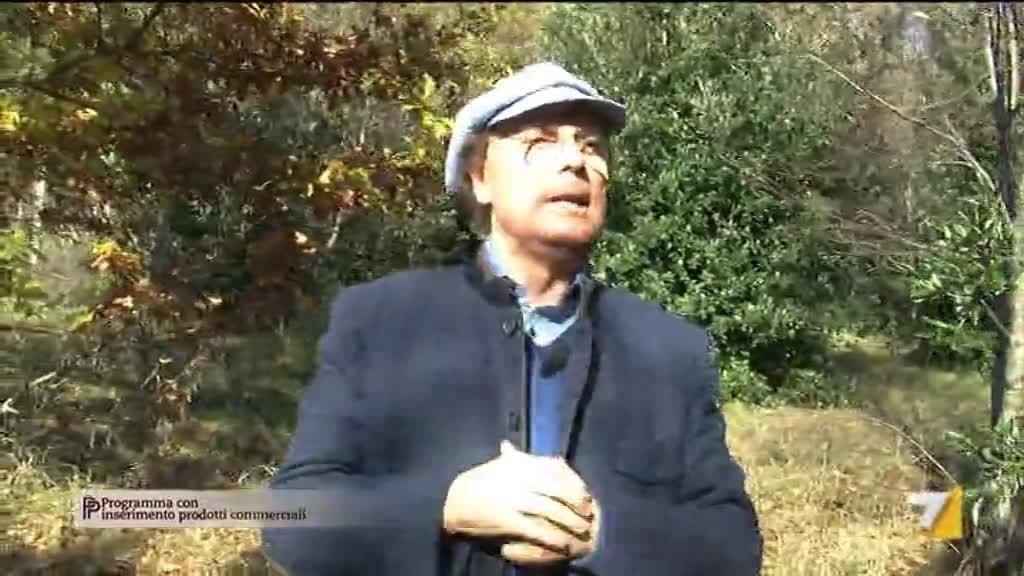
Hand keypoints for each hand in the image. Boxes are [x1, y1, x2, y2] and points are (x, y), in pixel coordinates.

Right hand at [443, 441, 596, 564]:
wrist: (453, 501)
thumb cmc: (479, 483)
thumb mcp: (496, 466)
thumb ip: (511, 457)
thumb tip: (509, 445)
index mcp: (520, 464)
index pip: (556, 470)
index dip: (574, 483)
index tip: (585, 493)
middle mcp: (520, 479)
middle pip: (559, 490)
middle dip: (577, 503)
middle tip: (589, 514)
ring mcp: (515, 500)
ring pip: (553, 511)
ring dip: (571, 523)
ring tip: (582, 532)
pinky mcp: (510, 521)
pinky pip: (539, 530)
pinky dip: (556, 539)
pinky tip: (566, 546)